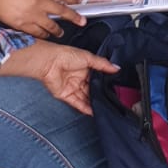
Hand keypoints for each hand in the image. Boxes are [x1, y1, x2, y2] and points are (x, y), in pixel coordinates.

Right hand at [0, 0, 84, 39]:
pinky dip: (42, 35)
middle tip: (81, 21)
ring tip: (61, 33)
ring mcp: (33, 15)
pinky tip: (45, 36)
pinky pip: (37, 32)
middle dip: (74, 17)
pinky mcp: (24, 25)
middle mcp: (40, 3)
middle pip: (62, 11)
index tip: (77, 1)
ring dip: (58, 30)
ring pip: (51, 25)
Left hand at [0, 39, 116, 115]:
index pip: (97, 78)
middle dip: (99, 95)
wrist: (50, 62)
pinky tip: (93, 112)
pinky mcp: (65, 95)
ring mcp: (72, 87)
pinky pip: (77, 103)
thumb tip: (116, 68)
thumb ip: (103, 64)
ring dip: (93, 103)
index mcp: (85, 68)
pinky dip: (85, 108)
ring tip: (104, 108)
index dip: (104, 83)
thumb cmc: (66, 55)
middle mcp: (79, 78)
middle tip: (111, 101)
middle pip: (91, 89)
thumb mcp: (88, 57)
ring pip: (85, 98)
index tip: (114, 89)